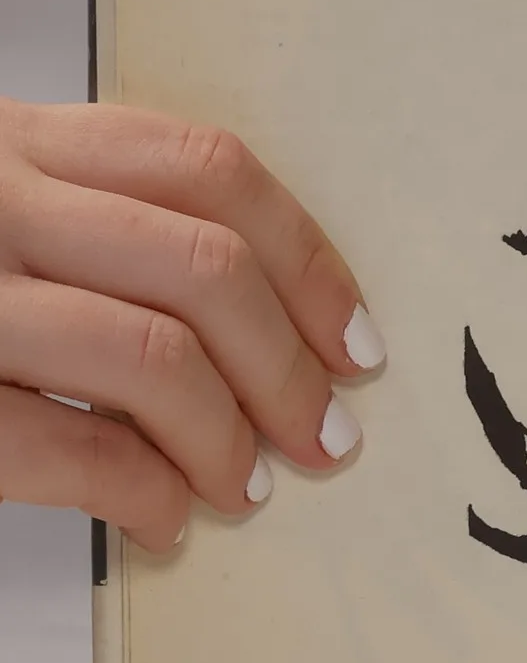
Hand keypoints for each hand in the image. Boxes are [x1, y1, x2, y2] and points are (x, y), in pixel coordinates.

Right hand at [0, 99, 381, 551]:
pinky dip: (139, 496)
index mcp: (15, 140)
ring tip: (247, 486)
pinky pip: (62, 448)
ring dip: (228, 440)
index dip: (310, 261)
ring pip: (151, 358)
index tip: (355, 339)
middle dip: (291, 368)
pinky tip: (160, 522)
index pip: (210, 171)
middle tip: (327, 436)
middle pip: (206, 268)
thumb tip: (260, 318)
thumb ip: (91, 220)